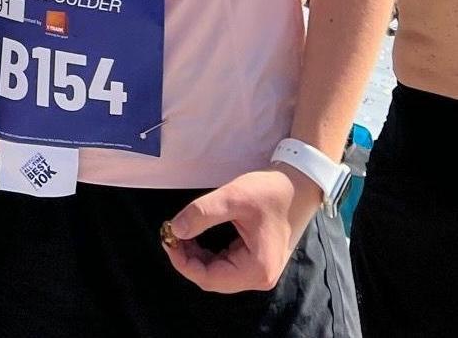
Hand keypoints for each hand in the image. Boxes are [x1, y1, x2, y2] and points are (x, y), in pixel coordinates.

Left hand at [163, 167, 320, 292]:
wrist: (297, 186)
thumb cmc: (268, 192)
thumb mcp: (232, 197)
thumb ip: (202, 214)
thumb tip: (175, 230)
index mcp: (256, 269)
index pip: (210, 279)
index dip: (183, 262)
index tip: (167, 237)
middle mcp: (259, 278)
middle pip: (213, 279)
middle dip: (188, 259)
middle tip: (170, 232)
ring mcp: (259, 271)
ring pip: (218, 273)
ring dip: (196, 256)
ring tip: (180, 232)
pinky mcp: (256, 261)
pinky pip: (225, 265)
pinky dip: (207, 253)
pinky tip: (196, 236)